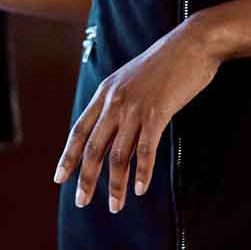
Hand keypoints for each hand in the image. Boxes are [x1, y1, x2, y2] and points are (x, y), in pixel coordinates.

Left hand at [52, 15, 221, 212]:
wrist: (191, 43)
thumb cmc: (165, 63)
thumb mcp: (132, 80)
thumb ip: (120, 104)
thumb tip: (114, 133)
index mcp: (105, 93)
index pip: (79, 131)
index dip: (67, 157)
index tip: (59, 178)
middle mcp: (114, 101)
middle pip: (93, 147)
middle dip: (86, 178)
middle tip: (80, 202)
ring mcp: (135, 107)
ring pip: (118, 154)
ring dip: (115, 184)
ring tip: (115, 206)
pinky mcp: (157, 112)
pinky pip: (146, 149)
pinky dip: (142, 172)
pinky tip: (139, 189)